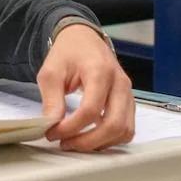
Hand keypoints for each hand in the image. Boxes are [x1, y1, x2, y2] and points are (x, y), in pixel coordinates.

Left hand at [39, 23, 134, 150]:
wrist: (83, 37)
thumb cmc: (67, 52)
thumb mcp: (51, 72)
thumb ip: (52, 99)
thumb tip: (51, 126)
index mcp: (99, 71)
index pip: (90, 109)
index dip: (71, 127)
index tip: (52, 132)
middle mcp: (120, 83)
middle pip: (114, 124)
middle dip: (88, 141)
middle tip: (65, 144)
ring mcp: (128, 93)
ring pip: (124, 130)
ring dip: (100, 143)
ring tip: (76, 142)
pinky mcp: (129, 101)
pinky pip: (126, 128)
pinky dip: (111, 138)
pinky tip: (90, 136)